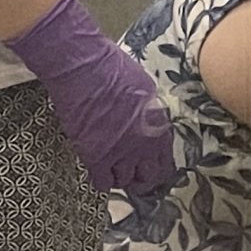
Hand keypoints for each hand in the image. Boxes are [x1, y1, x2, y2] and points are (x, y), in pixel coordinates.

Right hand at [2, 0, 175, 196]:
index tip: (151, 168)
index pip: (166, 160)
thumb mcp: (144, 88)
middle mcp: (144, 143)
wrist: (84, 68)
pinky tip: (98, 168)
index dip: (157, 166)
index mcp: (159, 124)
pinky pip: (102, 182)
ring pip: (125, 182)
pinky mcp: (96, 157)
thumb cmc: (111, 69)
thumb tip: (148, 125)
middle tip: (132, 174)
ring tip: (112, 168)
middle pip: (149, 177)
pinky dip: (101, 179)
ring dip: (120, 177)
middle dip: (142, 178)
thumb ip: (149, 114)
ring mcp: (120, 153)